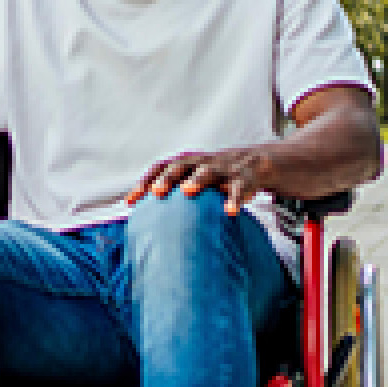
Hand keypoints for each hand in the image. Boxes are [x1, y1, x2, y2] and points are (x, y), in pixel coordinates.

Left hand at [126, 144, 277, 204]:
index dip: (144, 182)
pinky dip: (235, 199)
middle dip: (167, 178)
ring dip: (197, 179)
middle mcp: (202, 163)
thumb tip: (149, 224)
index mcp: (187, 164)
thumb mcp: (196, 179)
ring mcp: (223, 168)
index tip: (130, 201)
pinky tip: (230, 211)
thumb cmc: (217, 177)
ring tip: (187, 191)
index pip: (161, 168)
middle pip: (180, 166)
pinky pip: (240, 188)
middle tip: (156, 192)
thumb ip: (177, 195)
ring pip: (208, 171)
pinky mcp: (245, 177)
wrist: (257, 163)